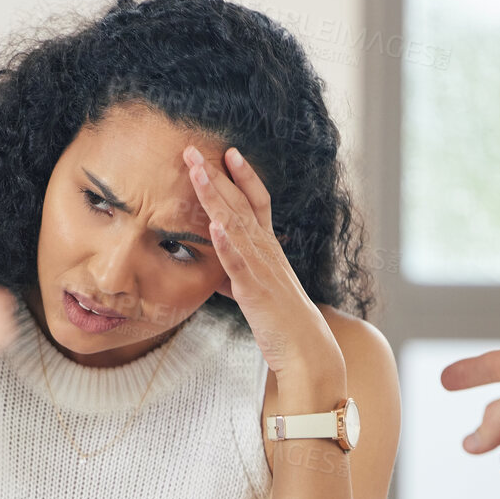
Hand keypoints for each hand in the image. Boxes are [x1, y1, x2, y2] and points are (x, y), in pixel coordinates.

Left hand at [183, 146, 343, 392]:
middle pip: (240, 204)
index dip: (243, 176)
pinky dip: (226, 243)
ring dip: (216, 197)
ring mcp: (261, 268)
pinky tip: (213, 225)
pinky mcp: (254, 290)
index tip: (228, 151)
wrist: (305, 349)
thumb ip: (239, 278)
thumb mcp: (257, 292)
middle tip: (194, 150)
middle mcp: (266, 250)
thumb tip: (221, 275)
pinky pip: (238, 263)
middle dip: (217, 175)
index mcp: (268, 248)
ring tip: (198, 173)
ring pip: (236, 225)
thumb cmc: (281, 321)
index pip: (257, 202)